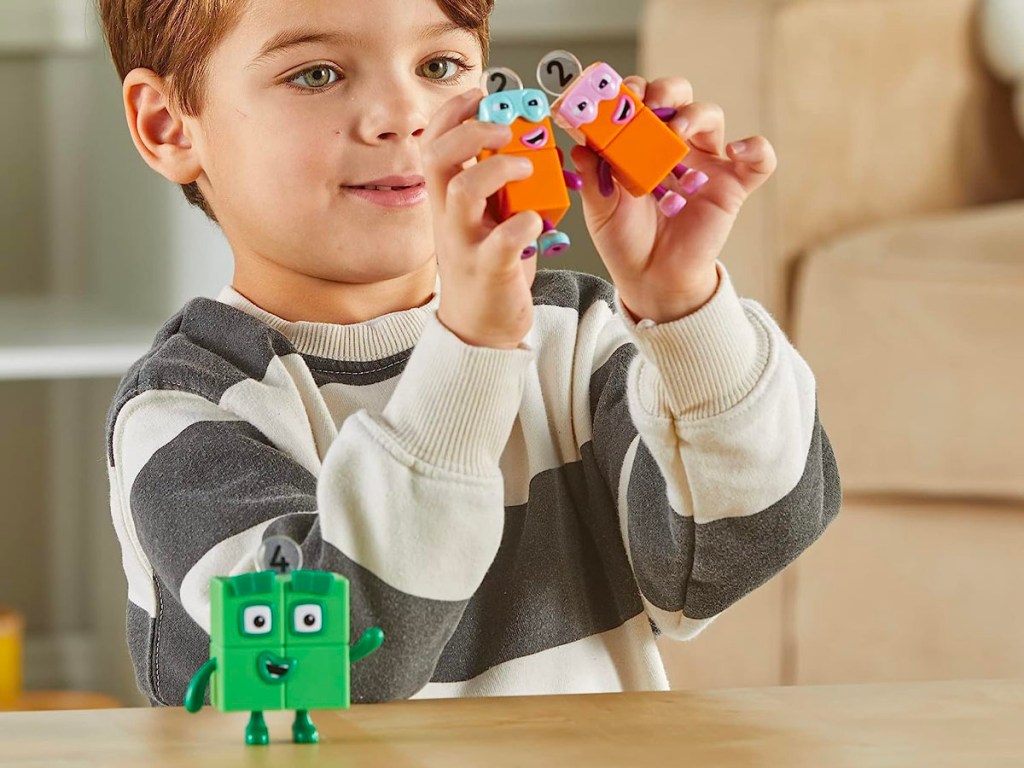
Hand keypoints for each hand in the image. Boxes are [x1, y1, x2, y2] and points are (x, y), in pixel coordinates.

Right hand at [423, 89, 543, 348]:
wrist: (479, 328)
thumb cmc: (487, 266)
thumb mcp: (483, 218)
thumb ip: (494, 183)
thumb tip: (522, 140)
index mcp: (446, 199)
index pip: (434, 142)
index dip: (452, 113)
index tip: (480, 96)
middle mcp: (449, 217)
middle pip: (438, 157)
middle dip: (471, 131)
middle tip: (504, 129)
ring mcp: (466, 243)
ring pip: (463, 192)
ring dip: (496, 169)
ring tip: (526, 167)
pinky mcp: (490, 270)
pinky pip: (501, 242)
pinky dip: (521, 225)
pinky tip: (537, 220)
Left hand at [571, 76, 776, 323]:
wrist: (650, 277)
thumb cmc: (626, 238)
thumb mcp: (600, 209)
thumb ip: (593, 177)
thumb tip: (580, 147)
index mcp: (642, 143)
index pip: (642, 101)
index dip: (633, 90)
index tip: (619, 97)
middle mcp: (676, 145)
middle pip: (680, 97)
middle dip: (666, 91)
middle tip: (649, 105)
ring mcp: (706, 163)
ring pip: (712, 117)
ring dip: (694, 115)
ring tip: (676, 132)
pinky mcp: (732, 187)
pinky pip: (759, 160)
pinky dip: (756, 148)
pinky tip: (735, 152)